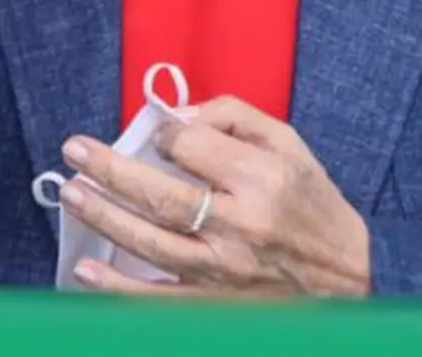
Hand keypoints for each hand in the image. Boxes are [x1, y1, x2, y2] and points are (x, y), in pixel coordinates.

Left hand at [56, 96, 370, 297]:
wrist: (350, 277)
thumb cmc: (314, 205)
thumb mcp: (290, 145)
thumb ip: (235, 118)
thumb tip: (178, 116)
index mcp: (260, 179)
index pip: (191, 147)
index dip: (164, 134)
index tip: (155, 135)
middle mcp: (239, 225)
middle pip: (159, 194)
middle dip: (109, 169)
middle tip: (74, 151)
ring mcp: (223, 270)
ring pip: (149, 242)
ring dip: (103, 216)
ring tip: (71, 193)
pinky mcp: (215, 304)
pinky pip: (156, 298)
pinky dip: (116, 287)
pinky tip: (85, 269)